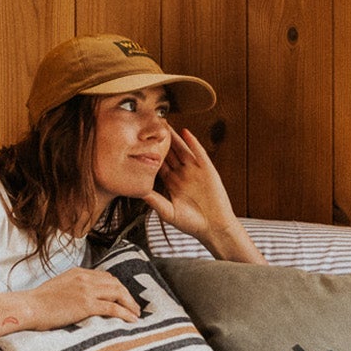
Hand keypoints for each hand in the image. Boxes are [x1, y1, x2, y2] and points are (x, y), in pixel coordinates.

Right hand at [21, 268, 141, 329]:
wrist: (29, 307)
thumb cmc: (38, 303)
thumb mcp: (58, 287)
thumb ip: (72, 288)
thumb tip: (80, 299)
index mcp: (78, 272)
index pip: (105, 277)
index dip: (117, 287)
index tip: (123, 297)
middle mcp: (85, 278)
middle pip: (115, 283)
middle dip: (127, 295)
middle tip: (134, 307)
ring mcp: (86, 290)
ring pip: (118, 293)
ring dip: (130, 304)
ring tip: (135, 315)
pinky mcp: (86, 304)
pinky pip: (113, 307)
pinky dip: (125, 313)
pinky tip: (131, 320)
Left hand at [141, 128, 243, 243]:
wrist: (214, 227)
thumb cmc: (191, 223)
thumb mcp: (168, 212)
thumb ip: (154, 200)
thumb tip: (137, 191)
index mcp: (171, 182)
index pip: (158, 163)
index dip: (148, 152)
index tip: (137, 142)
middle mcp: (182, 173)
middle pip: (169, 152)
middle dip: (160, 139)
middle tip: (149, 124)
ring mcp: (195, 170)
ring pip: (182, 149)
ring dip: (174, 137)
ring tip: (165, 123)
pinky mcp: (207, 170)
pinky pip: (199, 153)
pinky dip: (193, 143)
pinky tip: (186, 133)